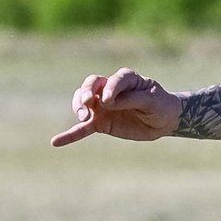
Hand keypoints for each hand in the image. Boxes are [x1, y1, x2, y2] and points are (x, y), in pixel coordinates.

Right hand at [51, 68, 182, 146]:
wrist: (164, 121)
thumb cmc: (160, 105)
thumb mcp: (152, 101)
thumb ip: (131, 99)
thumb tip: (107, 101)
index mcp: (125, 79)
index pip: (111, 80)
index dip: (109, 89)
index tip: (110, 101)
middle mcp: (110, 90)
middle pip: (89, 85)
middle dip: (85, 93)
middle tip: (88, 103)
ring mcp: (103, 106)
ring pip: (83, 103)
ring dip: (79, 107)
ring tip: (83, 117)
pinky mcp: (101, 122)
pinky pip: (83, 128)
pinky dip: (70, 134)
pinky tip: (56, 142)